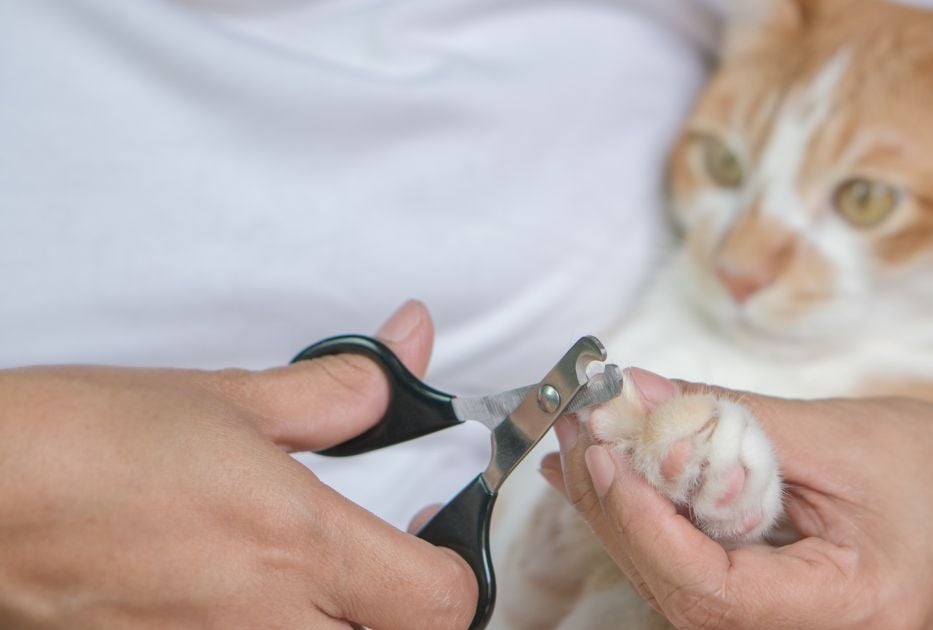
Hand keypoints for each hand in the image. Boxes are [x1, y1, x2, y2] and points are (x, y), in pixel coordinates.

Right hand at [0, 301, 475, 628]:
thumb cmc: (82, 445)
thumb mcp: (227, 401)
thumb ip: (334, 393)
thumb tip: (406, 347)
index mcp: (297, 544)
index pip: (440, 603)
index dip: (453, 573)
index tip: (432, 542)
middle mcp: (265, 623)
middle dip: (401, 615)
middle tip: (376, 572)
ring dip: (336, 627)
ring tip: (306, 586)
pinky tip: (241, 602)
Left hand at [542, 370, 932, 628]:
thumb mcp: (843, 435)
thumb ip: (732, 417)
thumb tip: (635, 393)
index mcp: (849, 614)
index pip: (713, 591)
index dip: (646, 525)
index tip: (604, 457)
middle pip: (683, 595)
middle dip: (620, 514)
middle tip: (578, 436)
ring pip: (683, 592)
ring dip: (627, 520)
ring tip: (583, 453)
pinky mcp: (782, 618)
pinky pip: (703, 582)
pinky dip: (660, 529)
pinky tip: (627, 484)